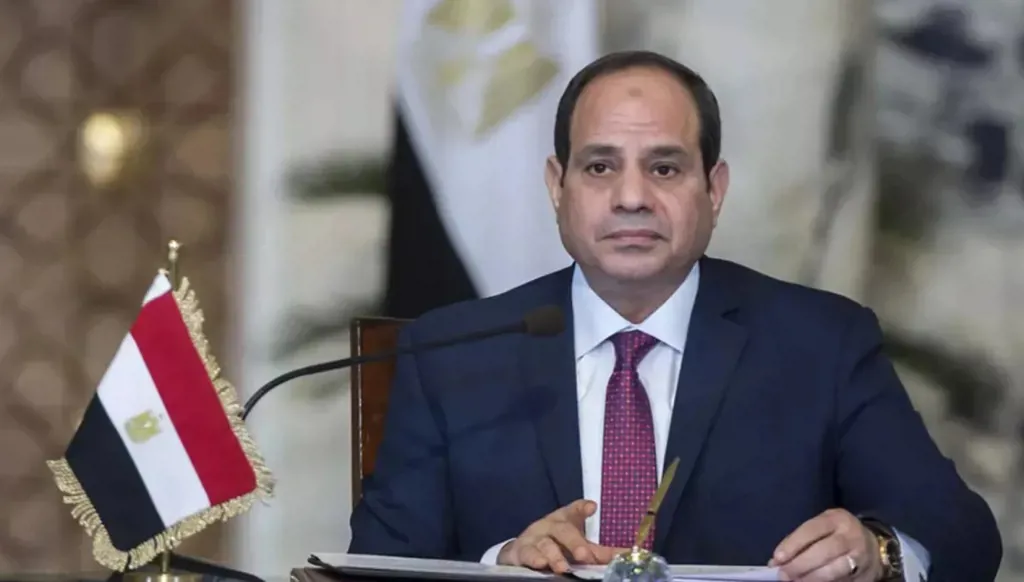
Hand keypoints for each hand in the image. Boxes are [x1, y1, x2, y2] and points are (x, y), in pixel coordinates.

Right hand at [497, 499, 626, 572]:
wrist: (523, 551)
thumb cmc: (557, 545)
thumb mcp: (578, 545)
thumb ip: (600, 552)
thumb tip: (628, 555)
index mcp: (566, 521)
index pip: (574, 511)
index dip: (581, 508)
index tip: (591, 507)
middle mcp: (550, 526)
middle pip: (563, 530)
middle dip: (574, 542)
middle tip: (584, 555)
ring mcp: (535, 537)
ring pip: (545, 544)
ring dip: (554, 555)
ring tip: (562, 567)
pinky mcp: (522, 550)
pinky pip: (527, 553)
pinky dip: (533, 558)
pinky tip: (540, 564)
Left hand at [769, 508, 881, 581]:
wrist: (875, 547)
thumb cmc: (839, 534)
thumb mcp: (823, 526)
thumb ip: (801, 540)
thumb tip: (776, 561)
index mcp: (837, 519)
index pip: (812, 530)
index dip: (793, 544)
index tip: (777, 558)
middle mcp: (851, 537)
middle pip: (824, 551)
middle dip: (801, 565)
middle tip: (783, 575)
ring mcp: (860, 558)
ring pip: (835, 570)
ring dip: (812, 578)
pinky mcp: (865, 576)